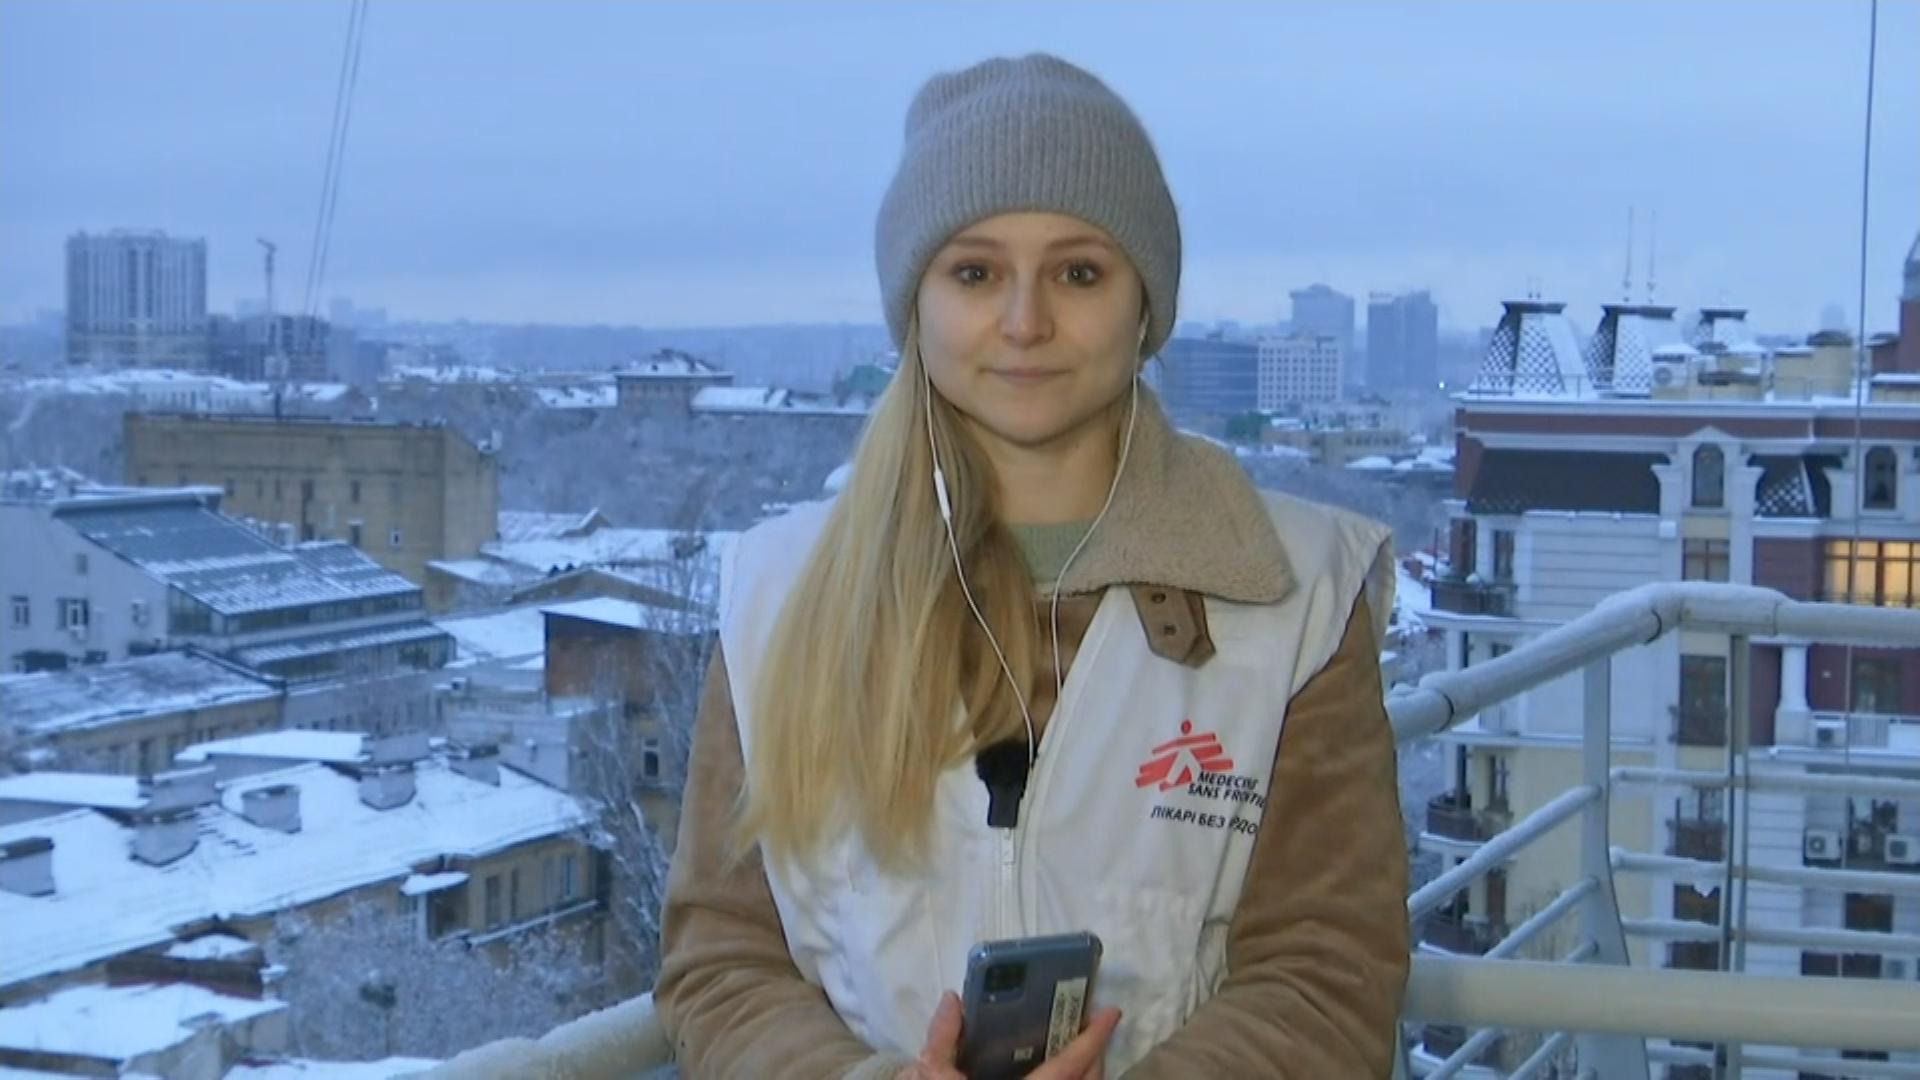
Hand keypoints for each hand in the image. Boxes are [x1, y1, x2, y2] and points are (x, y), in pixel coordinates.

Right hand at [897, 991, 1122, 1079]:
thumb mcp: (931, 1077)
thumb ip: (942, 1041)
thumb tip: (954, 1001)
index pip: (1067, 1070)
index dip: (1091, 1041)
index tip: (1111, 1013)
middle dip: (1096, 1054)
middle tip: (1091, 1025)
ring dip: (1087, 1074)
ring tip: (1080, 1050)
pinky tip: (1061, 1075)